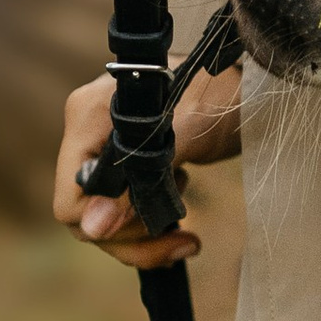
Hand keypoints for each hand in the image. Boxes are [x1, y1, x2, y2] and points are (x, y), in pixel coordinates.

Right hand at [52, 61, 241, 268]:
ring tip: (185, 230)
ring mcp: (105, 147)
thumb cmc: (221, 93)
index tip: (151, 222)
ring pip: (105, 219)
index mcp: (88, 116)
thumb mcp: (183, 136)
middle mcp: (88, 132)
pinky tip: (179, 222)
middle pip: (87, 215)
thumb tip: (92, 228)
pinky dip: (150, 224)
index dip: (106, 223)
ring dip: (145, 235)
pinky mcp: (126, 160)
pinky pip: (123, 210)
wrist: (251, 81)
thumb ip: (137, 180)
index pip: (69, 199)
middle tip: (180, 239)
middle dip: (133, 236)